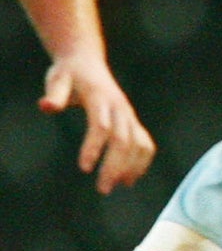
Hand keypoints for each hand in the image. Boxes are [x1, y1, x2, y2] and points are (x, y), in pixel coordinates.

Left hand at [43, 54, 154, 192]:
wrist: (87, 62)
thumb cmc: (69, 74)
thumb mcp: (57, 78)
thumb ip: (54, 94)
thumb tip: (46, 107)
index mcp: (100, 98)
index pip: (101, 126)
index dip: (94, 148)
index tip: (84, 169)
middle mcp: (119, 108)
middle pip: (124, 140)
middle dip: (115, 166)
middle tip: (103, 188)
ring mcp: (129, 115)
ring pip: (139, 144)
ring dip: (132, 167)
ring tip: (118, 186)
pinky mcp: (133, 122)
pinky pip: (145, 144)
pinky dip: (142, 162)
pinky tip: (131, 178)